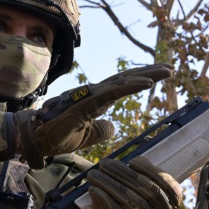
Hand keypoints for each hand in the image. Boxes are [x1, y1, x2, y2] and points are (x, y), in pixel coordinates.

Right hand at [13, 64, 172, 168]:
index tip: (161, 75)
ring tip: (166, 71)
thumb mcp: (88, 137)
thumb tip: (114, 126)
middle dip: (149, 72)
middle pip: (126, 79)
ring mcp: (90, 96)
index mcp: (96, 100)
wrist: (37, 140)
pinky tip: (146, 83)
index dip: (141, 78)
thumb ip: (101, 130)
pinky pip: (112, 92)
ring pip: (122, 82)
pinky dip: (130, 86)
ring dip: (145, 75)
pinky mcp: (86, 103)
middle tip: (171, 68)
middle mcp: (94, 93)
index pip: (123, 86)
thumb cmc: (58, 136)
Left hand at [85, 156, 183, 208]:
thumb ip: (137, 184)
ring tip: (95, 176)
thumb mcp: (133, 199)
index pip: (169, 190)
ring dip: (112, 187)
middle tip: (104, 164)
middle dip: (125, 176)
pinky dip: (107, 204)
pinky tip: (95, 192)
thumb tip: (135, 162)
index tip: (134, 161)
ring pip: (135, 207)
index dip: (154, 173)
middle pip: (149, 196)